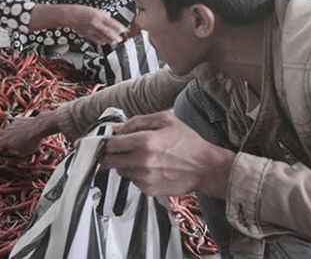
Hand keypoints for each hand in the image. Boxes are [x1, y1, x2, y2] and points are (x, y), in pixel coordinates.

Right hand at [0, 111, 61, 156]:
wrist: (38, 127)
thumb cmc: (31, 142)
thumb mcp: (23, 153)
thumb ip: (15, 152)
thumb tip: (12, 150)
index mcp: (5, 141)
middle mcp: (6, 131)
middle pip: (0, 135)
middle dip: (3, 139)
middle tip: (10, 144)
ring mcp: (12, 124)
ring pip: (7, 130)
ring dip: (11, 134)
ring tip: (21, 138)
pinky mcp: (18, 119)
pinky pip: (14, 125)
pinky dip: (17, 128)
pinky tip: (25, 131)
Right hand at [68, 6, 126, 44]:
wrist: (70, 15)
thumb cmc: (80, 11)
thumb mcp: (94, 10)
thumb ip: (103, 15)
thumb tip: (109, 18)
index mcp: (98, 16)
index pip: (112, 22)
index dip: (119, 27)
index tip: (124, 30)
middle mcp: (96, 24)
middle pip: (108, 32)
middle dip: (115, 36)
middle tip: (120, 39)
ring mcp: (91, 30)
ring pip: (103, 37)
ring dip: (110, 40)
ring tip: (114, 42)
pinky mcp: (87, 35)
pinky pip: (96, 40)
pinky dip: (102, 42)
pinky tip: (105, 42)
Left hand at [101, 111, 234, 197]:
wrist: (206, 168)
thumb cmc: (188, 142)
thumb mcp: (165, 120)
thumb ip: (137, 121)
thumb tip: (116, 128)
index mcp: (144, 141)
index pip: (110, 144)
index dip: (104, 142)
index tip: (104, 141)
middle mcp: (141, 161)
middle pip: (109, 160)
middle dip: (109, 154)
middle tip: (116, 150)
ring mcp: (144, 178)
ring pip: (120, 171)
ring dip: (123, 164)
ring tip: (140, 157)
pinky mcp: (148, 190)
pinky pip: (132, 181)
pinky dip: (135, 175)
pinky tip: (149, 168)